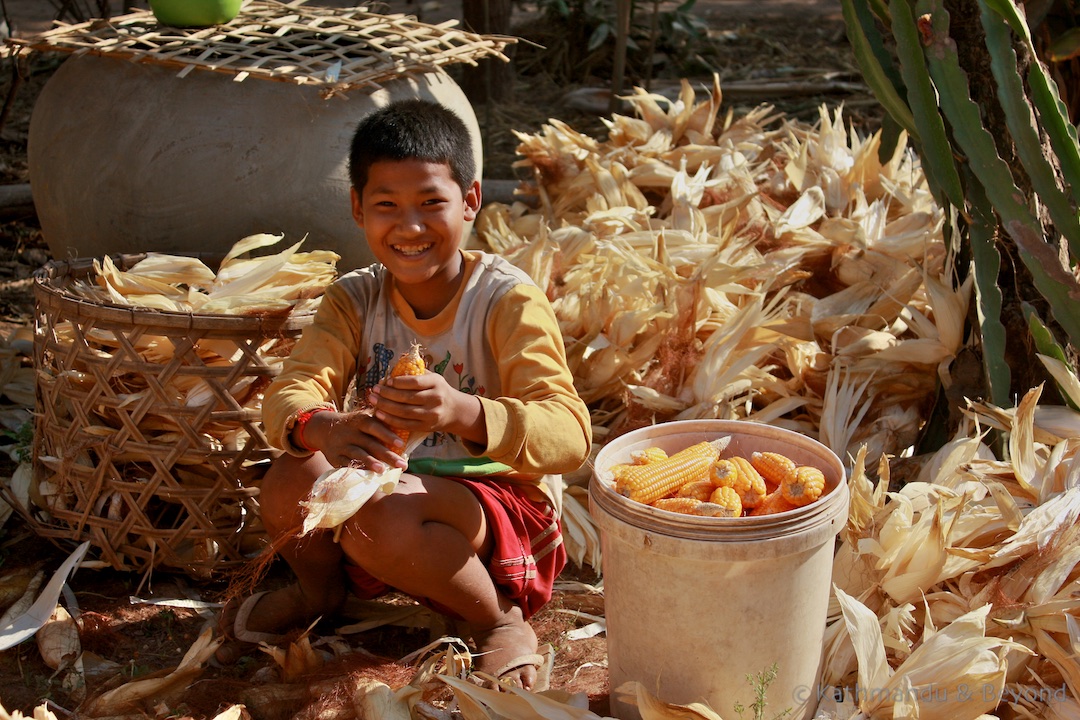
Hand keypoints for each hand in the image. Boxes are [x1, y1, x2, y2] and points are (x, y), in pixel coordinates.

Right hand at [301, 409, 407, 471]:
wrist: (323, 428)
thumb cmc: (354, 425)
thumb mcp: (364, 417)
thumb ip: (381, 420)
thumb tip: (406, 425)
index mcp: (360, 420)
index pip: (374, 426)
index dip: (387, 435)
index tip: (401, 444)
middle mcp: (350, 432)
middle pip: (370, 444)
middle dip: (387, 455)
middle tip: (403, 465)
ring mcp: (341, 445)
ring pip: (357, 454)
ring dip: (370, 463)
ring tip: (383, 470)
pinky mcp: (334, 457)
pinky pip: (345, 465)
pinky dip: (356, 470)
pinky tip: (367, 477)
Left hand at [369, 370, 484, 444]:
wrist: (454, 410)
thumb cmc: (437, 390)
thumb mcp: (432, 378)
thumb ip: (414, 374)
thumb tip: (389, 374)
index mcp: (437, 383)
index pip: (415, 382)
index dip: (398, 382)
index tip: (386, 381)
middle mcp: (436, 399)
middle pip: (407, 397)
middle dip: (387, 394)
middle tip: (374, 390)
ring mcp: (431, 414)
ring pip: (404, 411)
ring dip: (385, 406)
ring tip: (372, 401)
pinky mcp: (426, 427)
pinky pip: (405, 424)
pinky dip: (390, 420)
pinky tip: (379, 414)